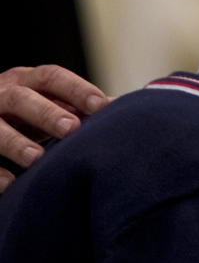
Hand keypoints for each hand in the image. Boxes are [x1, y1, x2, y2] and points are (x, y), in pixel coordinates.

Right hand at [0, 65, 108, 191]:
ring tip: (36, 158)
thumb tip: (123, 109)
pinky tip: (9, 185)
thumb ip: (77, 107)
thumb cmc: (25, 115)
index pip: (50, 77)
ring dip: (14, 141)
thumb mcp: (47, 104)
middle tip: (71, 129)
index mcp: (25, 81)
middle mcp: (0, 94)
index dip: (75, 88)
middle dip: (45, 112)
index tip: (100, 105)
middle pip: (20, 97)